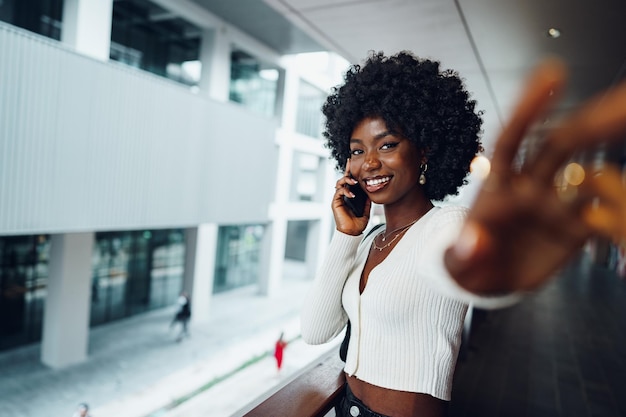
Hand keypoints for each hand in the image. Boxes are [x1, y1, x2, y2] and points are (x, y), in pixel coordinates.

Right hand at [332, 158, 371, 234]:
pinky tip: (352, 194)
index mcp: (350, 195)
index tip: (351, 161)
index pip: (349, 181)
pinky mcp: (335, 203)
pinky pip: (339, 192)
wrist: (353, 232)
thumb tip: (371, 190)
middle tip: (351, 166)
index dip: (349, 171)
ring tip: (354, 182)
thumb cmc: (358, 223)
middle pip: (343, 179)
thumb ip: (367, 200)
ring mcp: (338, 199)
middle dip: (347, 171)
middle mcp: (343, 196)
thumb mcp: (366, 209)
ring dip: (346, 180)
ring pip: (339, 183)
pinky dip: (346, 191)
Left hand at [444, 58, 625, 293]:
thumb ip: (465, 252)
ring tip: (621, 154)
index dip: (530, 107)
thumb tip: (475, 241)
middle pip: (560, 146)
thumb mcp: (458, 262)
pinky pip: (605, 215)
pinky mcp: (577, 229)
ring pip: (589, 175)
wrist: (486, 283)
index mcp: (498, 184)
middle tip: (625, 102)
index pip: (512, 139)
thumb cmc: (467, 262)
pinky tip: (621, 217)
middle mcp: (531, 187)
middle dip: (588, 123)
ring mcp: (556, 206)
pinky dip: (618, 212)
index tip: (552, 73)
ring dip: (608, 169)